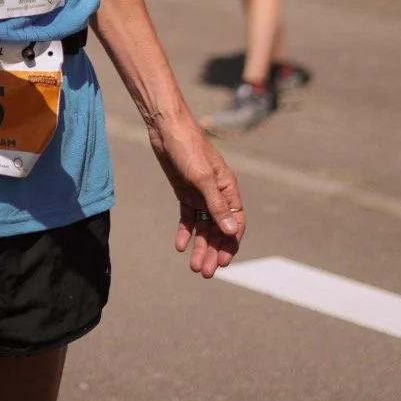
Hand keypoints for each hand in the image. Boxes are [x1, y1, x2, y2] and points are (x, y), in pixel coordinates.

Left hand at [148, 113, 245, 278]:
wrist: (165, 128)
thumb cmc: (188, 148)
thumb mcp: (202, 178)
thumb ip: (216, 205)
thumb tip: (231, 230)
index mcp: (228, 188)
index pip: (235, 222)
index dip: (230, 243)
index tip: (222, 262)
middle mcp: (217, 193)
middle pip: (218, 229)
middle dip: (213, 251)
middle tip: (204, 272)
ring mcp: (200, 193)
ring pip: (203, 226)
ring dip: (200, 246)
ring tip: (193, 266)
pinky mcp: (184, 191)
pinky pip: (188, 217)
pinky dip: (185, 231)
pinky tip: (179, 246)